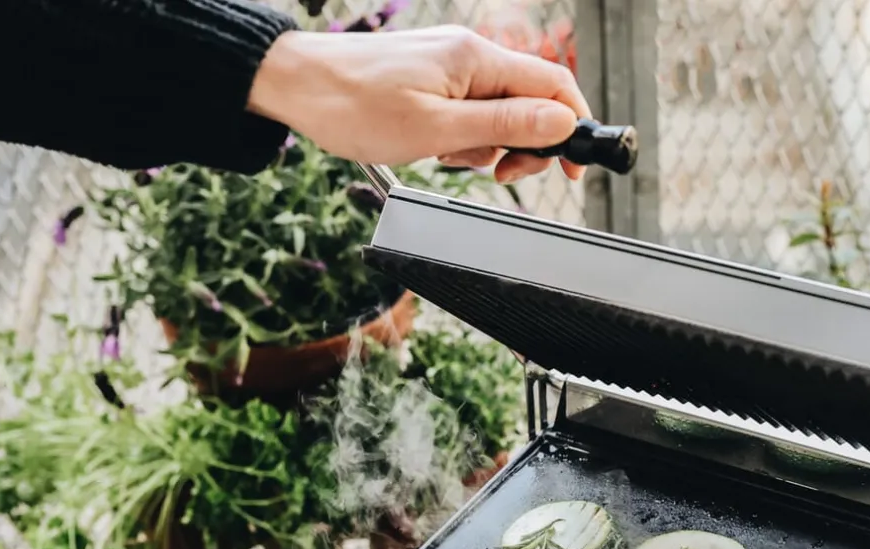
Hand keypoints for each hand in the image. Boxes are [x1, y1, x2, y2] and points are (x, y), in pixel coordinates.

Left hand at [247, 26, 589, 181]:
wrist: (296, 84)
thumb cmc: (353, 104)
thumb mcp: (438, 129)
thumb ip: (505, 127)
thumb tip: (561, 123)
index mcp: (476, 59)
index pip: (554, 85)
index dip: (573, 129)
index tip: (572, 168)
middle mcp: (469, 54)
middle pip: (531, 100)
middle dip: (526, 144)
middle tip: (502, 174)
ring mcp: (450, 64)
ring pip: (500, 110)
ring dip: (489, 145)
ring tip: (452, 156)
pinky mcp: (433, 76)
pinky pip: (470, 108)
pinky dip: (464, 135)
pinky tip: (437, 146)